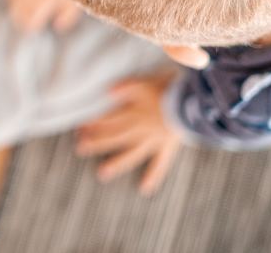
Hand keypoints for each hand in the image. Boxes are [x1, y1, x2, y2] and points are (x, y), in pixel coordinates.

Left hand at [76, 72, 180, 195]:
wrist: (191, 103)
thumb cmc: (168, 90)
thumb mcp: (144, 82)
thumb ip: (126, 87)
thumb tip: (107, 91)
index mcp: (133, 112)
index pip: (109, 119)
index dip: (94, 123)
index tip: (79, 129)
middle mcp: (140, 128)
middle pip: (115, 136)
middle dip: (97, 143)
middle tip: (80, 149)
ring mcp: (153, 140)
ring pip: (132, 153)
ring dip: (117, 163)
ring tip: (102, 174)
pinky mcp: (167, 147)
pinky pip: (160, 164)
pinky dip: (153, 176)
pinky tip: (144, 188)